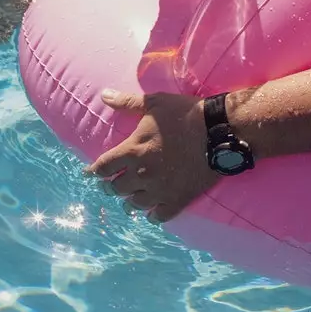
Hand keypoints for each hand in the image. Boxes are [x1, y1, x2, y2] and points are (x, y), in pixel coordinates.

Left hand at [85, 89, 219, 222]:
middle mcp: (141, 174)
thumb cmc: (186, 114)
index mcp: (132, 151)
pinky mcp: (178, 198)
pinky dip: (153, 216)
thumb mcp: (154, 103)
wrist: (221, 130)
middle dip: (110, 187)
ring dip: (129, 203)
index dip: (94, 172)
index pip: (102, 167)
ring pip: (134, 204)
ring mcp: (159, 189)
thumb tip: (104, 95)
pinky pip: (160, 216)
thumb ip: (126, 102)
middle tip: (110, 186)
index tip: (90, 174)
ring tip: (129, 202)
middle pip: (116, 188)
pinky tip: (152, 215)